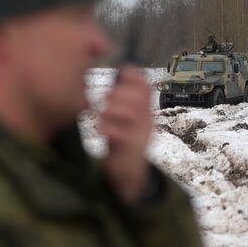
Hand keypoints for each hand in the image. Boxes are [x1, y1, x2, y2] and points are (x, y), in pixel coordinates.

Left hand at [98, 66, 152, 203]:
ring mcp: (142, 135)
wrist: (128, 173)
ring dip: (112, 109)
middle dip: (119, 94)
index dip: (135, 77)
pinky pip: (121, 133)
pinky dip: (107, 128)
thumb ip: (121, 98)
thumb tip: (123, 72)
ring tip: (101, 114)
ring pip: (131, 113)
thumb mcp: (122, 118)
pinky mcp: (133, 148)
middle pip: (138, 98)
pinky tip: (100, 130)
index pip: (147, 88)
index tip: (123, 73)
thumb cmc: (121, 141)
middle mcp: (147, 121)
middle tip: (105, 98)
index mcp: (145, 111)